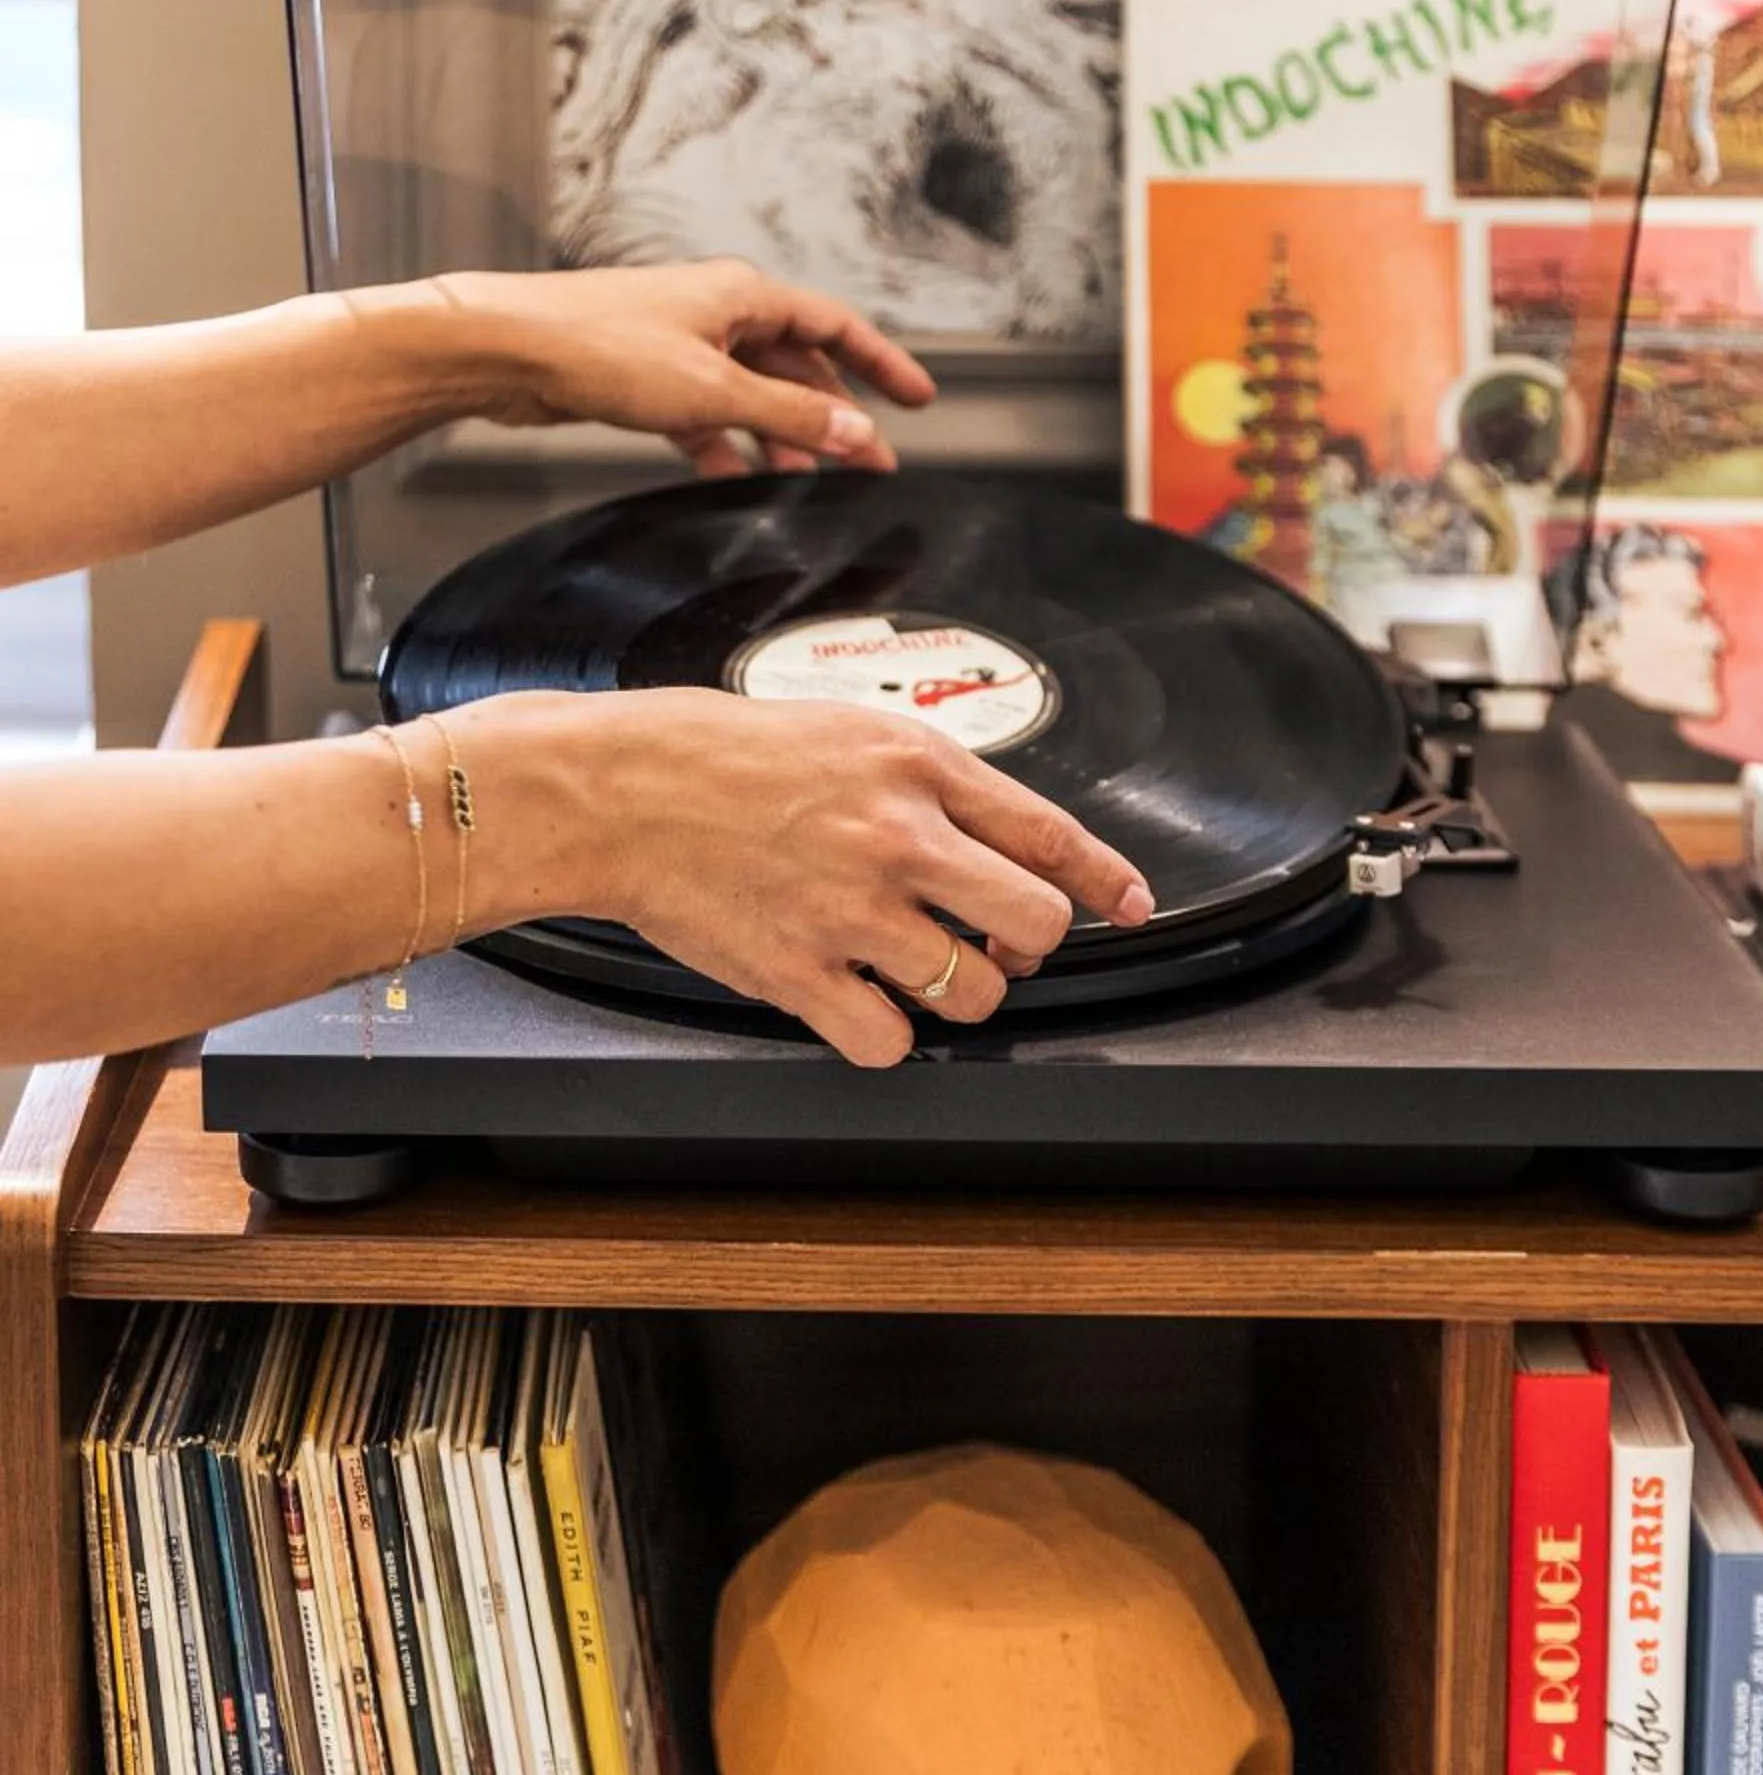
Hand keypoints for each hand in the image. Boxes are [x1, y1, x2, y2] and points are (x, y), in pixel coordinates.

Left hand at [429, 260, 936, 474]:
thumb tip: (857, 433)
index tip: (919, 398)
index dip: (882, 364)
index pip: (836, 327)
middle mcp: (716, 313)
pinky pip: (706, 416)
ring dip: (780, 436)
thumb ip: (791, 416)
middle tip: (868, 462)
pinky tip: (733, 477)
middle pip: (797, 365)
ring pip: (751, 394)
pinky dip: (725, 446)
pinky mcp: (645, 378)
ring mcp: (681, 345)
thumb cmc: (597, 346)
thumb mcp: (714, 391)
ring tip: (804, 480)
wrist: (507, 350)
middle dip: (833, 415)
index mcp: (743, 296)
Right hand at [485, 689, 1153, 1066]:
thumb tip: (1001, 839)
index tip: (1131, 905)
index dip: (1105, 879)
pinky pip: (891, 1042)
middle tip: (991, 938)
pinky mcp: (801, 972)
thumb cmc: (722, 755)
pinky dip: (885, 1033)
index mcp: (916, 767)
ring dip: (958, 990)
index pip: (1050, 833)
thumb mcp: (849, 732)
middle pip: (1034, 924)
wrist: (619, 790)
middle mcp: (898, 838)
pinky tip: (858, 999)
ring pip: (974, 993)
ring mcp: (852, 910)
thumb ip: (929, 783)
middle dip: (1026, 942)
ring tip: (912, 964)